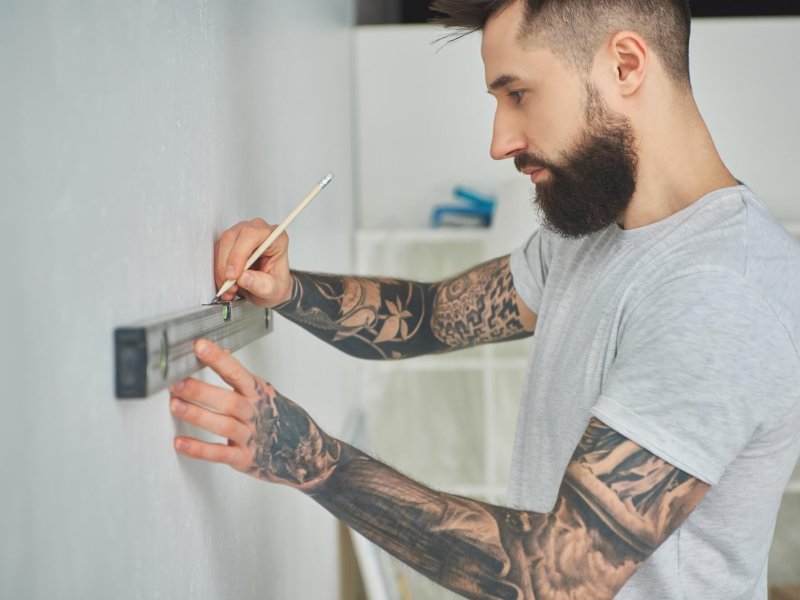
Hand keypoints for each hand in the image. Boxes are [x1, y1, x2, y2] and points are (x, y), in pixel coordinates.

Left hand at [169, 339, 341, 493]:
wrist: (307, 453)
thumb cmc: (282, 420)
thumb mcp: (265, 394)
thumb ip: (241, 378)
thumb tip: (221, 353)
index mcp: (258, 393)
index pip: (236, 372)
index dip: (218, 358)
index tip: (199, 346)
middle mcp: (255, 413)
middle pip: (228, 399)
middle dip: (200, 390)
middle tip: (175, 381)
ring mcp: (251, 436)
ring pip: (223, 425)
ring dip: (197, 415)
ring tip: (175, 406)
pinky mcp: (245, 459)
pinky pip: (220, 454)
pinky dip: (200, 449)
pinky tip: (180, 443)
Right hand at [214, 218, 292, 307]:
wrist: (270, 288)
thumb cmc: (276, 284)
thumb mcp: (274, 290)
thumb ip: (261, 285)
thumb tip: (243, 277)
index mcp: (275, 238)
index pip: (251, 236)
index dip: (239, 254)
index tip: (234, 275)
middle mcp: (258, 232)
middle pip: (232, 238)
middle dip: (226, 264)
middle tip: (229, 285)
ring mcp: (243, 234)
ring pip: (222, 245)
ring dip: (221, 269)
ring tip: (229, 287)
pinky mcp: (231, 242)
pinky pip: (218, 252)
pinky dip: (218, 270)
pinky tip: (226, 283)